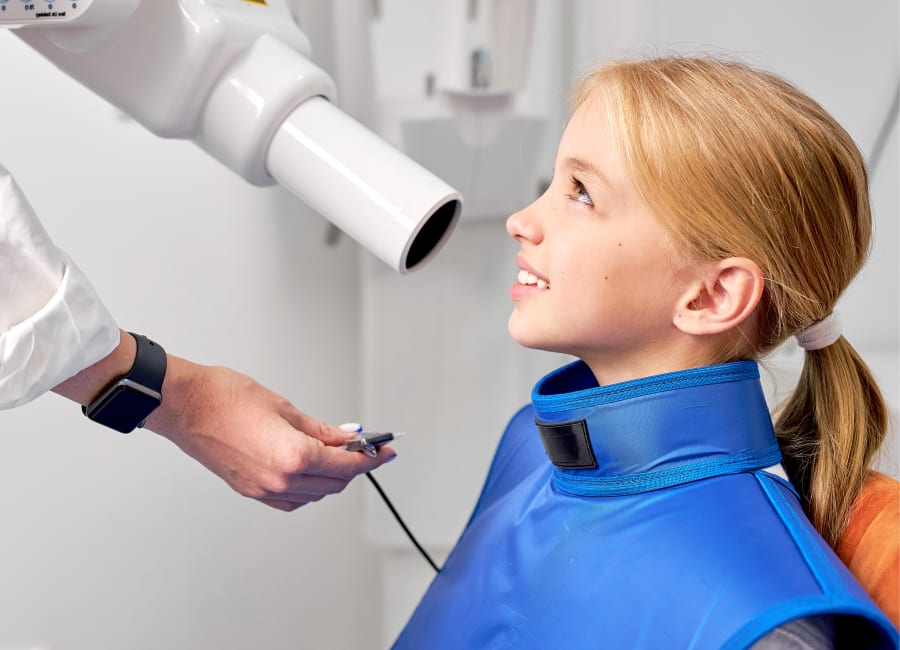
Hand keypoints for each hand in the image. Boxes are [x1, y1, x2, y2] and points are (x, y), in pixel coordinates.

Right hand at [143, 356, 395, 510]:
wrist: (183, 405)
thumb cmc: (225, 397)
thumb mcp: (284, 408)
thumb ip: (321, 429)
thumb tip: (347, 436)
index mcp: (293, 456)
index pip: (346, 465)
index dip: (370, 458)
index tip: (385, 450)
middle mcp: (280, 480)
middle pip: (334, 483)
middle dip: (354, 467)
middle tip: (366, 448)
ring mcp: (264, 490)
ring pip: (315, 494)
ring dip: (333, 478)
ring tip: (339, 453)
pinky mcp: (250, 491)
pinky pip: (292, 499)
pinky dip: (309, 487)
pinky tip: (313, 469)